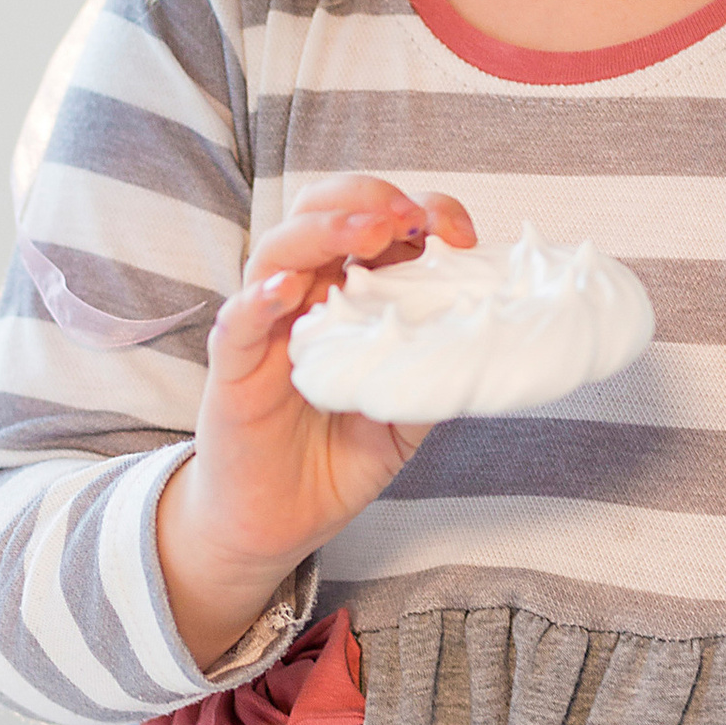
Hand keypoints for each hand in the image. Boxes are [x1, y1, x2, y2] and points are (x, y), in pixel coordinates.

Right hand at [156, 174, 476, 666]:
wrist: (280, 523)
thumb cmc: (339, 459)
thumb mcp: (409, 415)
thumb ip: (437, 371)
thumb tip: (493, 337)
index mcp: (352, 295)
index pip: (380, 226)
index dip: (422, 214)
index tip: (460, 234)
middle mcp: (306, 296)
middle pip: (322, 212)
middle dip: (368, 200)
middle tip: (409, 217)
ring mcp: (266, 326)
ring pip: (278, 251)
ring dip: (324, 230)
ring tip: (368, 233)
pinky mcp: (232, 367)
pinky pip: (236, 321)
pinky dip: (259, 298)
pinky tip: (287, 289)